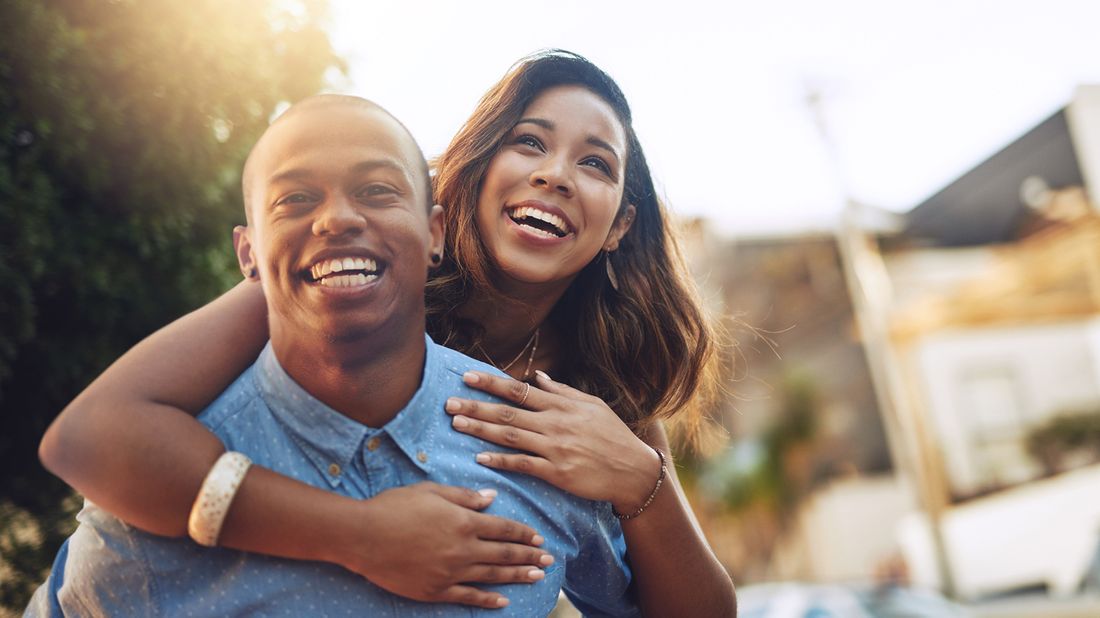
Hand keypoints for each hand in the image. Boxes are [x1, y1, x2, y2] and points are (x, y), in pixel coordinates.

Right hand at [340, 482, 553, 608]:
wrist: (363, 536)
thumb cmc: (394, 507)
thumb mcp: (431, 492)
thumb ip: (464, 497)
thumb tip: (491, 499)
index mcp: (463, 522)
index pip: (502, 528)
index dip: (523, 534)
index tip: (538, 538)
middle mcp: (462, 549)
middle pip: (503, 555)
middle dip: (529, 556)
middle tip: (549, 561)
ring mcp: (450, 573)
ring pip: (492, 577)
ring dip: (517, 577)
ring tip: (537, 578)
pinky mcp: (435, 590)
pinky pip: (468, 597)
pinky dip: (487, 600)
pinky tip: (503, 601)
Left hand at [444, 371, 661, 514]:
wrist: (633, 470)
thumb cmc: (613, 436)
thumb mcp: (593, 406)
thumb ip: (563, 392)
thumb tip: (540, 378)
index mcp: (562, 406)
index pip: (519, 391)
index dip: (491, 383)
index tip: (467, 376)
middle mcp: (555, 424)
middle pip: (508, 412)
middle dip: (476, 406)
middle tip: (448, 402)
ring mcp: (555, 448)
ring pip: (511, 436)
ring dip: (481, 429)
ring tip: (456, 424)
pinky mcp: (557, 472)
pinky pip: (523, 464)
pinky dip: (501, 460)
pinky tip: (480, 457)